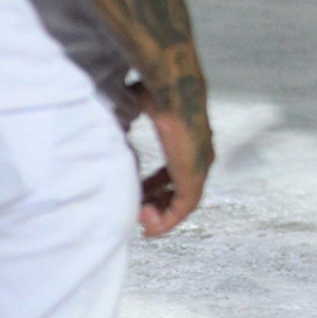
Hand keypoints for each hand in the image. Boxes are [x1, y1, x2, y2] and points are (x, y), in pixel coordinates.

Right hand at [134, 86, 213, 237]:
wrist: (171, 92)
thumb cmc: (158, 90)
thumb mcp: (142, 102)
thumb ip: (132, 109)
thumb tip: (115, 108)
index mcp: (191, 140)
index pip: (178, 170)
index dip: (158, 183)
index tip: (142, 191)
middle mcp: (201, 156)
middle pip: (182, 190)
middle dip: (159, 202)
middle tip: (139, 210)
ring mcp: (200, 168)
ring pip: (183, 204)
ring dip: (161, 215)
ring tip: (141, 219)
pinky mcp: (194, 178)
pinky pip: (183, 210)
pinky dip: (166, 221)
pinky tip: (149, 226)